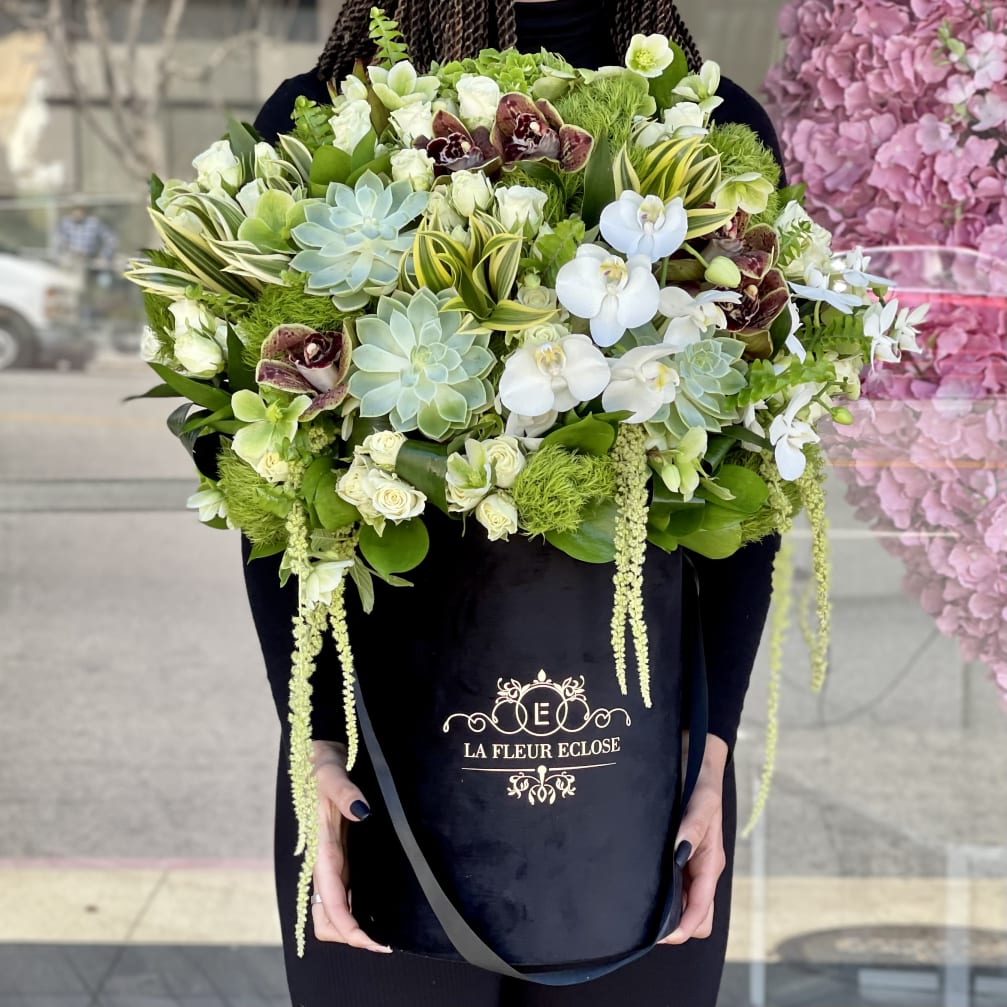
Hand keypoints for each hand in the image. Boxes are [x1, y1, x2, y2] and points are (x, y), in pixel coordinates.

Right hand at [309, 740, 391, 952]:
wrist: (321, 755)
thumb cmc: (323, 764)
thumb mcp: (331, 772)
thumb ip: (344, 791)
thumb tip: (362, 811)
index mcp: (321, 850)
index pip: (330, 902)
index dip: (348, 928)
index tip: (372, 941)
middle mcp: (325, 862)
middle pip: (327, 918)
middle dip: (349, 936)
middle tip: (383, 942)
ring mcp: (333, 861)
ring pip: (333, 909)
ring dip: (351, 927)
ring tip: (383, 934)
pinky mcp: (341, 854)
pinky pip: (344, 892)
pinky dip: (356, 909)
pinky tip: (378, 910)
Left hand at [659, 733, 728, 944]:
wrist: (696, 754)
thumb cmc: (701, 778)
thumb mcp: (702, 799)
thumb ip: (694, 825)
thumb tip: (680, 852)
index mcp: (710, 861)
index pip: (701, 909)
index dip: (683, 927)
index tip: (660, 937)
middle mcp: (700, 865)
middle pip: (696, 914)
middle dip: (677, 925)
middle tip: (645, 923)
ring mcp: (689, 859)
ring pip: (684, 902)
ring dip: (669, 911)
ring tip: (640, 908)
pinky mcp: (677, 850)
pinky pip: (673, 883)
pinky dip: (662, 893)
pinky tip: (641, 886)